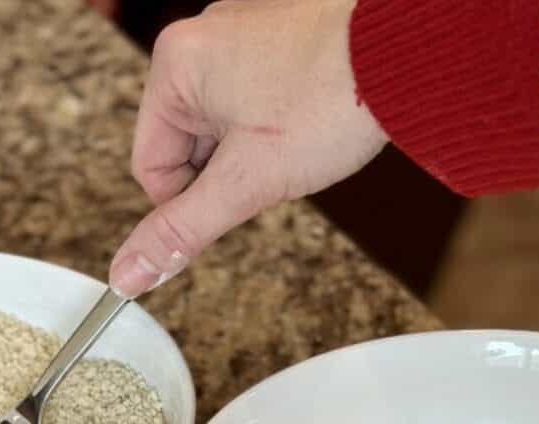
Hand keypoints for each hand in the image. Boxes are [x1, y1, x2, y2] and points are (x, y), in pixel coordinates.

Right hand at [109, 0, 387, 297]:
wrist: (411, 51)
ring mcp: (238, 34)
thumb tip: (127, 274)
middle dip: (228, 172)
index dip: (191, 201)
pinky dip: (275, 126)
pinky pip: (251, 103)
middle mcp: (199, 40)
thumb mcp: (246, 183)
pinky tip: (307, 123)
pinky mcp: (272, 39)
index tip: (237, 196)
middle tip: (273, 163)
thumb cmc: (330, 101)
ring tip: (297, 139)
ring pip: (221, 131)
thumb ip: (181, 232)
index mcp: (174, 66)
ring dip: (253, 153)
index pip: (150, 168)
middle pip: (186, 149)